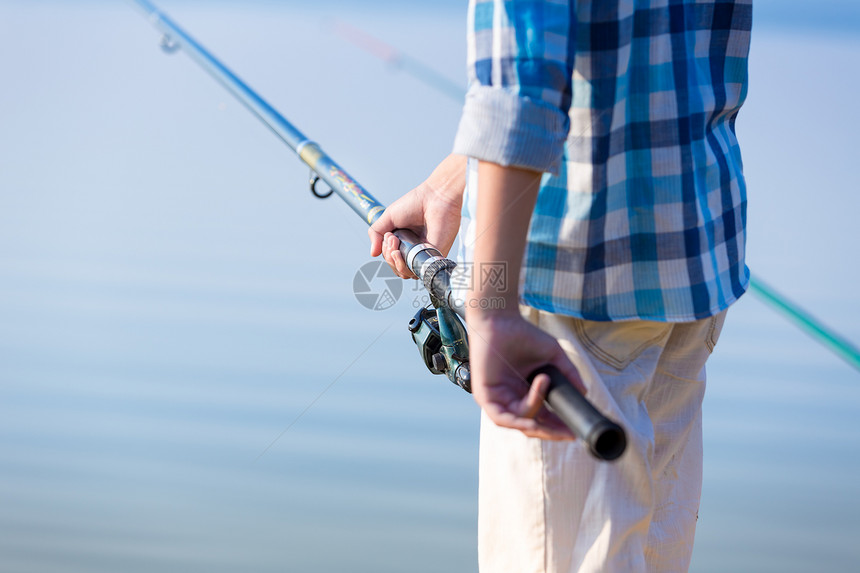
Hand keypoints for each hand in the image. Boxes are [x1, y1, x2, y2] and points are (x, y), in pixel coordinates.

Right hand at [368, 154, 465, 277]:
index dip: (386, 252)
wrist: (434, 197)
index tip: (388, 236)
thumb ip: (376, 233)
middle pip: (397, 268)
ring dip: (394, 262)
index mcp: (406, 242)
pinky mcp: (435, 257)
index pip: (393, 259)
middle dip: (389, 257)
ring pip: (406, 273)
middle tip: (392, 239)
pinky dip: (403, 265)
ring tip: (395, 244)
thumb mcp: (388, 217)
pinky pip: (417, 272)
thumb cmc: (415, 203)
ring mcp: (425, 254)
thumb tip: (373, 253)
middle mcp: (416, 250)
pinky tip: (399, 252)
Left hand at [466, 310, 585, 440]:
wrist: (501, 319)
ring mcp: (496, 398)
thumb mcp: (553, 356)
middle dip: (551, 432)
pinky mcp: (484, 396)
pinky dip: (520, 421)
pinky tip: (535, 420)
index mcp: (523, 391)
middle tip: (569, 434)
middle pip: (531, 425)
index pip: (541, 416)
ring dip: (539, 423)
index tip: (574, 430)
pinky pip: (501, 418)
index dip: (557, 426)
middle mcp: (509, 398)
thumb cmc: (523, 334)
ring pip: (520, 423)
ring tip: (554, 418)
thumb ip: (568, 374)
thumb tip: (584, 392)